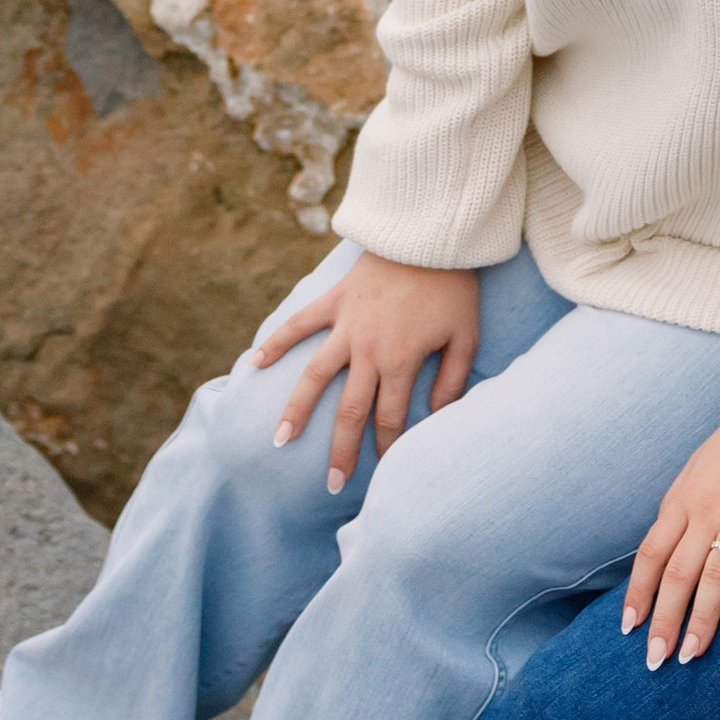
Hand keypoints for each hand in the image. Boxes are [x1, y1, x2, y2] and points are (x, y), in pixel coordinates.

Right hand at [254, 252, 481, 492]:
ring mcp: (345, 325)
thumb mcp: (466, 336)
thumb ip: (453, 380)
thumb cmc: (454, 287)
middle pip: (349, 410)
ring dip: (296, 410)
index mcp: (401, 360)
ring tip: (280, 440)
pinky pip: (298, 324)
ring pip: (314, 376)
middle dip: (340, 451)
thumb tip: (436, 418)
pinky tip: (252, 364)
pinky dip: (274, 342)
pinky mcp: (333, 300)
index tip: (382, 473)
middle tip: (332, 485)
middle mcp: (367, 349)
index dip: (386, 449)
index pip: (390, 418)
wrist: (432, 234)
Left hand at [624, 412, 719, 667]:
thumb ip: (681, 510)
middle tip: (657, 658)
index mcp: (682, 501)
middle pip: (678, 574)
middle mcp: (707, 512)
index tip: (631, 628)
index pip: (651, 556)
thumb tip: (664, 549)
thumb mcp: (695, 472)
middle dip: (665, 620)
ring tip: (692, 654)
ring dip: (703, 620)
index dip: (639, 594)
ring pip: (716, 576)